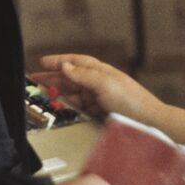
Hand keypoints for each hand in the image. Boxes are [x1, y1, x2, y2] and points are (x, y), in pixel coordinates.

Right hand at [34, 54, 184, 146]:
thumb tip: (66, 66)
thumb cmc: (131, 101)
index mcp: (101, 71)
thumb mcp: (105, 84)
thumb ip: (84, 75)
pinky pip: (80, 107)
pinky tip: (61, 108)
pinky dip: (69, 106)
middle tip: (35, 80)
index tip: (42, 61)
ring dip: (59, 92)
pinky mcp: (100, 112)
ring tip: (44, 95)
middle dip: (53, 77)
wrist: (149, 123)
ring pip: (74, 93)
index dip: (58, 60)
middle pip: (71, 77)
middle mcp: (99, 83)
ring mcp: (99, 98)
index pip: (76, 62)